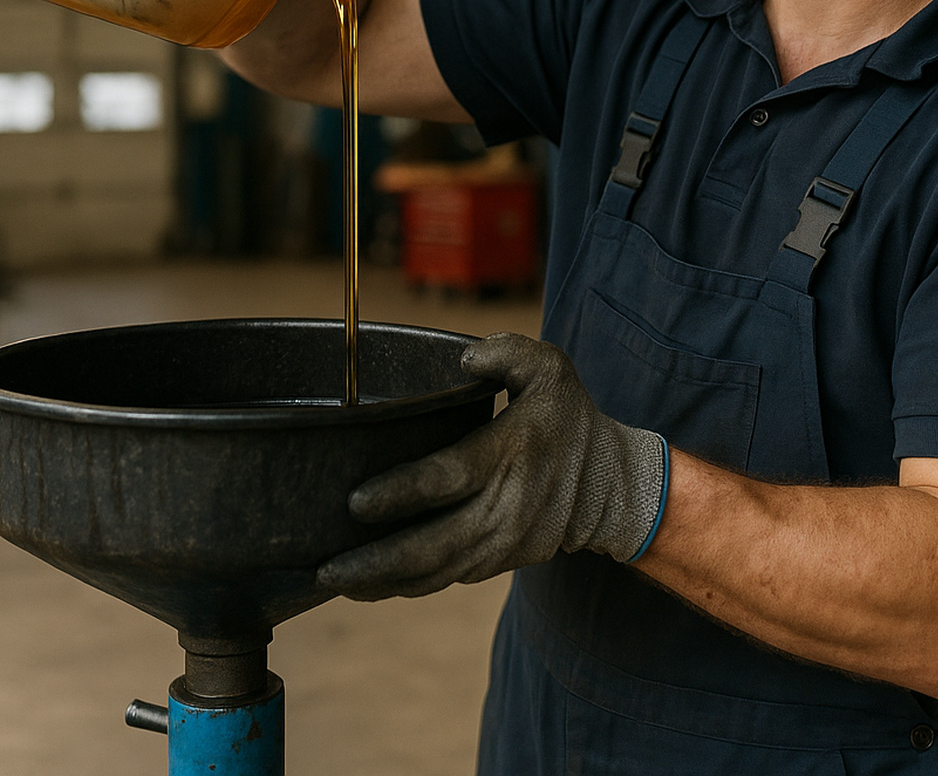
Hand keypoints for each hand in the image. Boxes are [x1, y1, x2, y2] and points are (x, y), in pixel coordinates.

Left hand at [316, 333, 666, 600]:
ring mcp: (501, 544)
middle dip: (375, 562)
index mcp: (510, 454)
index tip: (355, 502)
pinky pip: (447, 578)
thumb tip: (464, 358)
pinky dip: (409, 584)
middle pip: (432, 546)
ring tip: (335, 580)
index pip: (448, 479)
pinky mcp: (498, 562)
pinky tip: (373, 582)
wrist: (612, 485)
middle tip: (325, 567)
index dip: (401, 493)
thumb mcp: (550, 369)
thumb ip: (508, 352)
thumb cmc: (569, 418)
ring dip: (385, 581)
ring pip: (436, 574)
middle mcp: (504, 508)